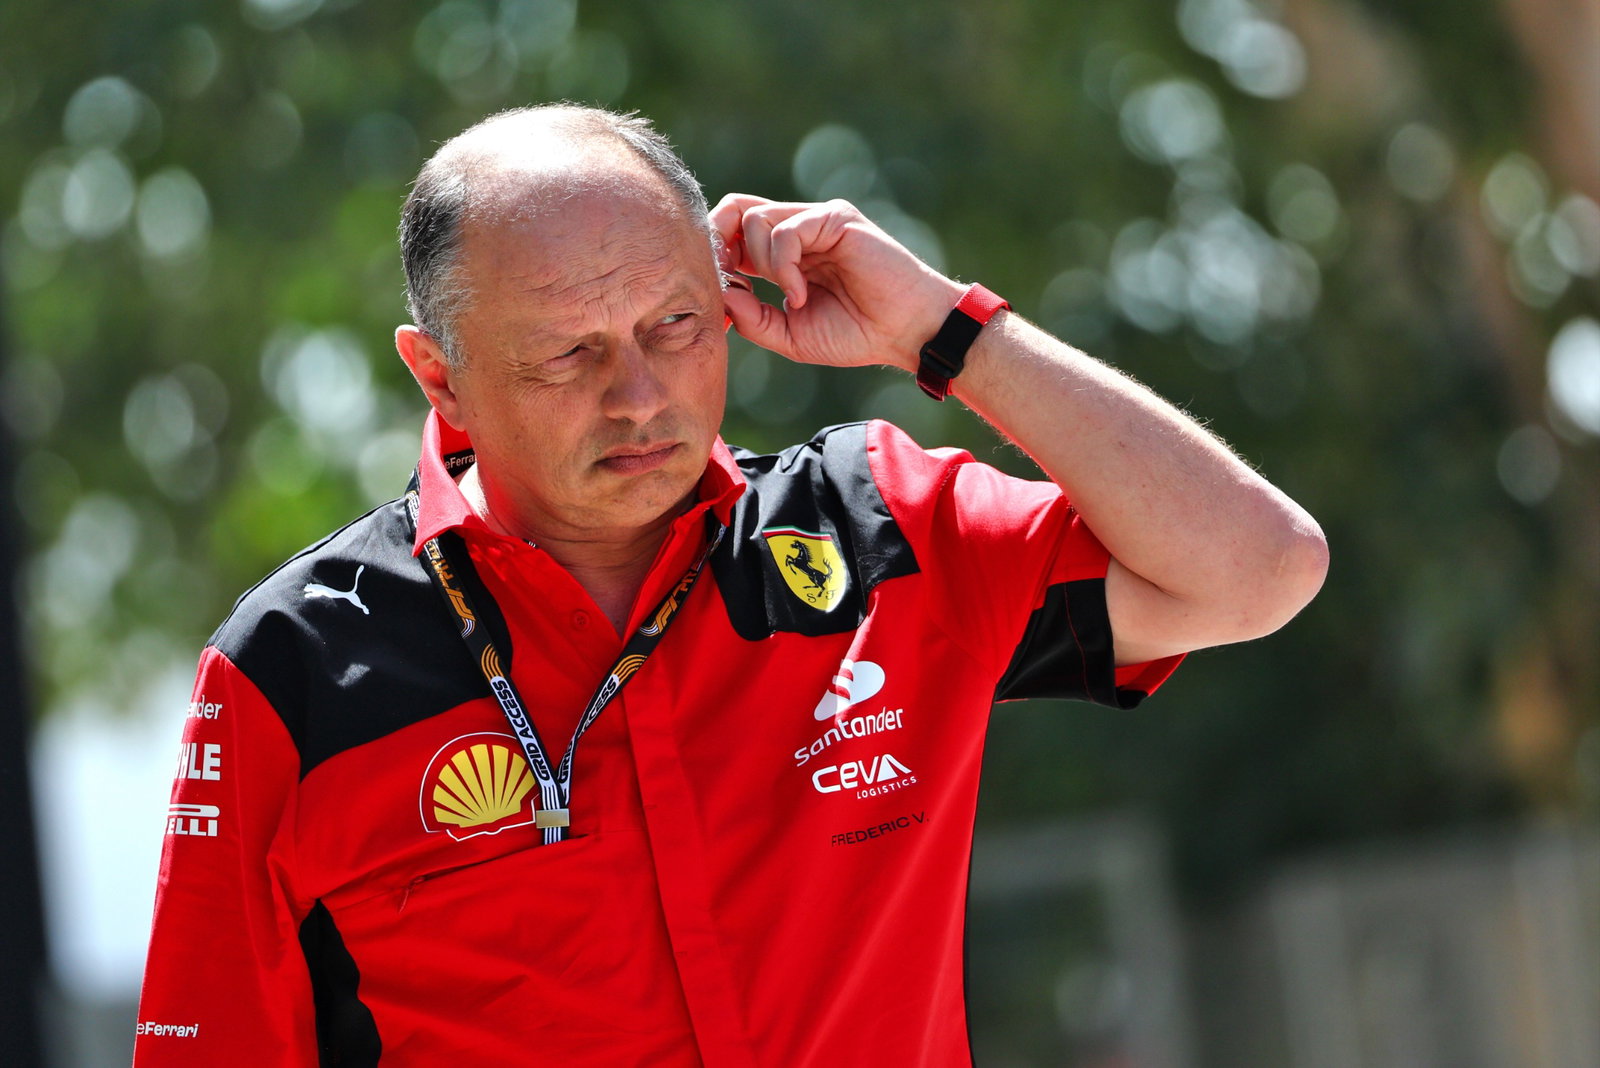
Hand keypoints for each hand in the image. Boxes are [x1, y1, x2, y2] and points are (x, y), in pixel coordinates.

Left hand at [709, 194, 963, 370]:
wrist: (905, 332)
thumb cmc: (856, 334)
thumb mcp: (791, 336)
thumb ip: (753, 318)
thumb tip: (722, 295)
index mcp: (783, 255)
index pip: (732, 234)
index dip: (716, 258)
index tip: (721, 296)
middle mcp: (797, 230)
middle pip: (734, 209)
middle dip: (720, 243)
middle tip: (733, 280)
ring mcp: (816, 221)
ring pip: (755, 219)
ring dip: (762, 264)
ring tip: (792, 297)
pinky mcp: (835, 218)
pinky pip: (786, 230)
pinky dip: (784, 266)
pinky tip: (802, 293)